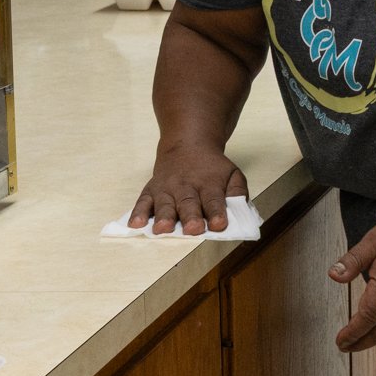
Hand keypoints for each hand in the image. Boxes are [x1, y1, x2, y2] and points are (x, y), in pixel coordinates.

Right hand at [127, 144, 247, 235]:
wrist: (187, 145)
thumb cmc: (212, 168)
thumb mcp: (232, 174)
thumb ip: (237, 193)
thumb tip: (240, 211)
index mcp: (209, 183)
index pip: (214, 199)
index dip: (216, 212)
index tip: (219, 225)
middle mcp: (186, 186)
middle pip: (188, 203)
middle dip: (190, 217)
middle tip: (193, 229)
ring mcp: (166, 188)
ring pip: (165, 204)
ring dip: (164, 217)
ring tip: (162, 229)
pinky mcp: (150, 190)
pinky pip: (142, 202)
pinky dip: (138, 213)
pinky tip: (135, 224)